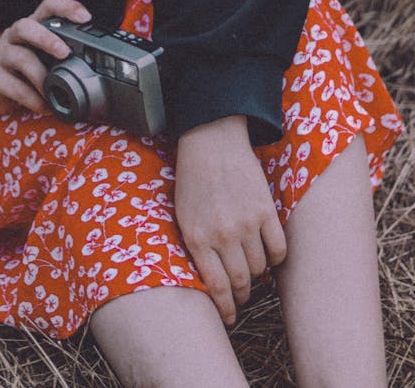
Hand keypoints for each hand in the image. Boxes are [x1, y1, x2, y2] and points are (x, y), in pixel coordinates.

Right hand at [0, 0, 91, 114]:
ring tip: (56, 91)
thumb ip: (62, 56)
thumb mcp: (42, 55)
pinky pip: (14, 87)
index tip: (85, 18)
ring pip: (21, 57)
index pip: (48, 5)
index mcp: (32, 26)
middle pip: (26, 26)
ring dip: (42, 77)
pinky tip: (44, 106)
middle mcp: (14, 35)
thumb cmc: (23, 68)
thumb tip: (96, 69)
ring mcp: (1, 54)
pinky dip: (33, 99)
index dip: (67, 7)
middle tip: (64, 53)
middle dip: (47, 38)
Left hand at [175, 115, 286, 324]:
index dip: (226, 308)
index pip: (217, 288)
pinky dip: (275, 258)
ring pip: (260, 268)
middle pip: (241, 282)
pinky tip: (268, 255)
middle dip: (242, 295)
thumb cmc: (192, 180)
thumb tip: (212, 282)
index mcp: (197, 238)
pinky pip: (278, 249)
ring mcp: (246, 223)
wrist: (211, 142)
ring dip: (257, 274)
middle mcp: (222, 235)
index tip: (230, 318)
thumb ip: (196, 247)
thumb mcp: (183, 215)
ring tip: (252, 270)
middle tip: (242, 297)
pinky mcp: (265, 211)